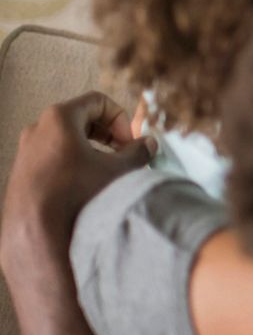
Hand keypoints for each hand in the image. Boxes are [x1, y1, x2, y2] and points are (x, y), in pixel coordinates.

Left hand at [0, 92, 153, 278]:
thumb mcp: (118, 170)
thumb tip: (148, 144)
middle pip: (81, 118)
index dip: (121, 119)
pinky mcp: (22, 172)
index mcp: (59, 118)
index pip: (98, 101)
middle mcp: (37, 129)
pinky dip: (74, 164)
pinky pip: (53, 157)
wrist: (37, 233)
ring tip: (106, 174)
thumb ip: (138, 152)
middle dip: (108, 134)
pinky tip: (86, 188)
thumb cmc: (77, 194)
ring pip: (66, 140)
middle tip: (123, 155)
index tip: (130, 142)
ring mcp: (26, 150)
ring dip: (92, 150)